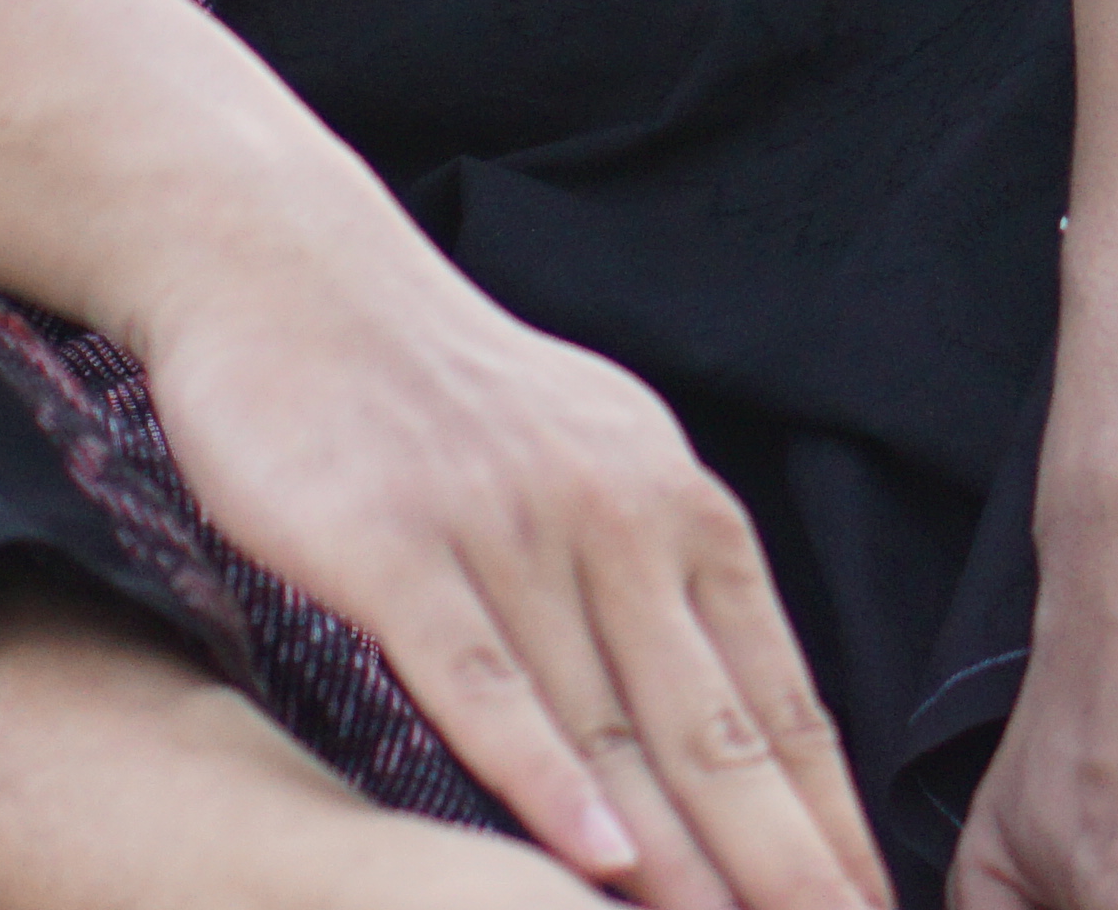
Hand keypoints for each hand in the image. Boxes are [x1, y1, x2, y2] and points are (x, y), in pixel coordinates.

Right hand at [124, 218, 894, 909]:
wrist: (286, 267)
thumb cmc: (437, 384)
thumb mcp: (590, 457)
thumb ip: (658, 581)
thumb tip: (731, 722)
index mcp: (677, 503)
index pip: (780, 697)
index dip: (831, 824)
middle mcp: (613, 516)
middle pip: (716, 731)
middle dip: (788, 867)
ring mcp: (506, 532)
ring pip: (611, 727)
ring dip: (683, 860)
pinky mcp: (395, 548)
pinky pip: (482, 682)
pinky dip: (542, 778)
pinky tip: (594, 861)